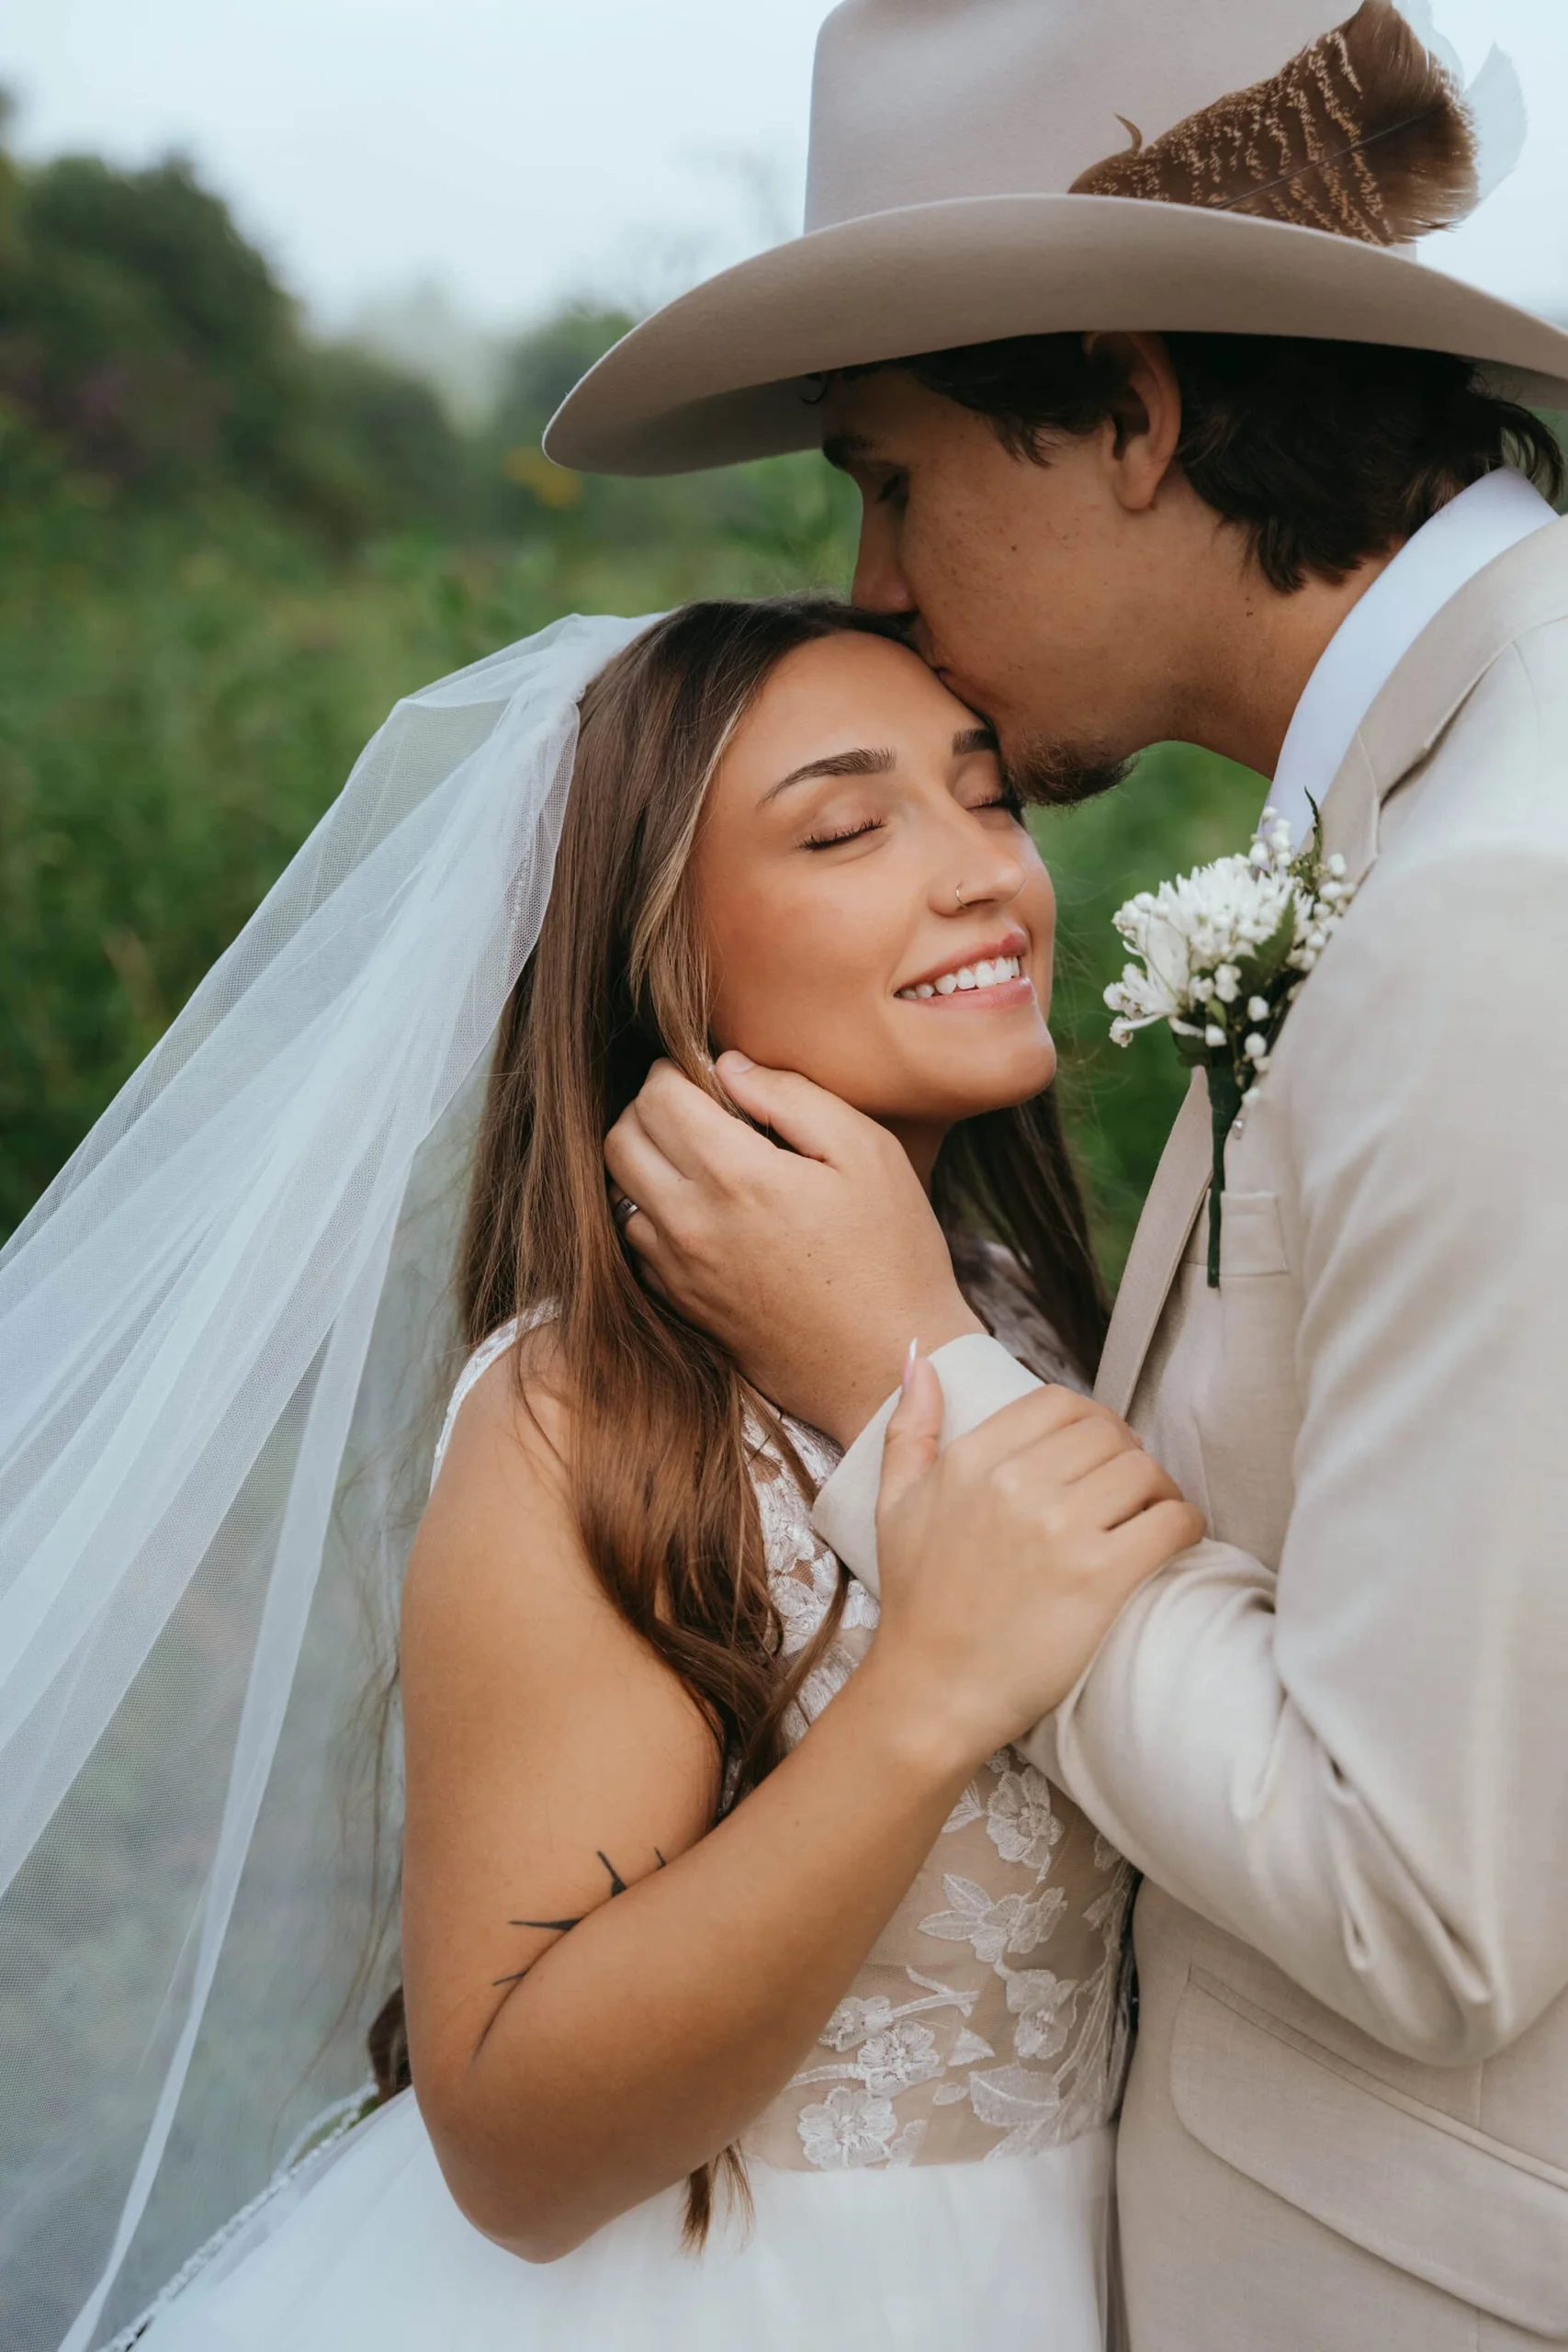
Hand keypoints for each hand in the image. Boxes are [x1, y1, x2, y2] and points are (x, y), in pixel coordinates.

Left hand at [603, 1054, 981, 1444]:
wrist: (884, 1367)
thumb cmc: (891, 1257)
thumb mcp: (867, 1155)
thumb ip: (792, 1097)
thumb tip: (729, 1066)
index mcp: (737, 1177)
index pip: (657, 1097)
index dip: (675, 1070)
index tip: (706, 1074)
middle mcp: (690, 1223)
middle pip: (620, 1139)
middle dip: (649, 1108)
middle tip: (696, 1108)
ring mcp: (678, 1270)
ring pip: (619, 1190)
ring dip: (646, 1161)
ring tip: (699, 1157)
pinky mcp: (680, 1303)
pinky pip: (636, 1240)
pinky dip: (653, 1211)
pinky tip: (703, 1209)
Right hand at [865, 1355, 1204, 1768]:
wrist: (932, 1690)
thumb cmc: (917, 1601)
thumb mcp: (893, 1504)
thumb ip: (910, 1428)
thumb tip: (922, 1358)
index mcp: (973, 1459)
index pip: (1060, 1404)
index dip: (1090, 1423)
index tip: (1096, 1454)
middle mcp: (1018, 1483)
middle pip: (1109, 1434)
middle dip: (1127, 1455)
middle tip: (1129, 1490)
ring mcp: (1061, 1529)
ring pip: (1144, 1471)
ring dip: (1159, 1489)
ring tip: (1151, 1515)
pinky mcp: (1100, 1577)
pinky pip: (1171, 1521)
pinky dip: (1183, 1524)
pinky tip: (1173, 1539)